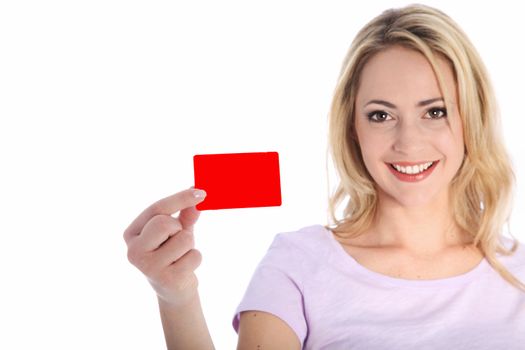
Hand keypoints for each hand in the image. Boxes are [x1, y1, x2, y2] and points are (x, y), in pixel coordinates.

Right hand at [124, 188, 206, 306]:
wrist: (174, 290)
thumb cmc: (173, 254)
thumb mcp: (177, 230)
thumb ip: (185, 213)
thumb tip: (196, 193)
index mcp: (132, 234)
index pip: (156, 209)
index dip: (180, 198)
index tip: (201, 192)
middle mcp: (134, 250)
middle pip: (164, 223)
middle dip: (179, 228)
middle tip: (177, 238)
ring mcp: (148, 267)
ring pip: (183, 239)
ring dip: (190, 245)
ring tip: (181, 255)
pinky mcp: (166, 280)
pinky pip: (193, 256)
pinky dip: (195, 259)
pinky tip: (185, 268)